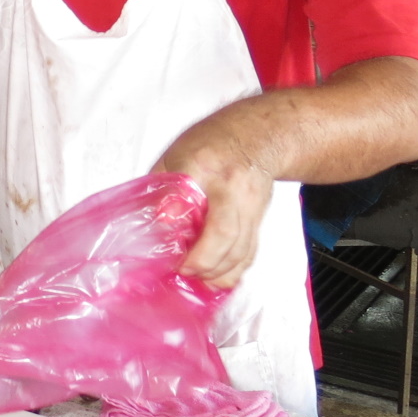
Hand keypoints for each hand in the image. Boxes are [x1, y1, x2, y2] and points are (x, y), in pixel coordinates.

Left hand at [156, 119, 275, 288]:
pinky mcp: (260, 219)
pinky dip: (234, 271)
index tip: (173, 252)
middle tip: (183, 271)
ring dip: (219, 272)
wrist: (259, 135)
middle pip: (226, 234)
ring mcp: (252, 206)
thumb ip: (163, 187)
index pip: (191, 197)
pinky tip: (217, 279)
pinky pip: (250, 252)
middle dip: (204, 262)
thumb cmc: (212, 142)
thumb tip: (157, 223)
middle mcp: (234, 189)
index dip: (183, 229)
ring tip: (197, 280)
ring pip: (242, 249)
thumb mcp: (176, 155)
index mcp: (205, 167)